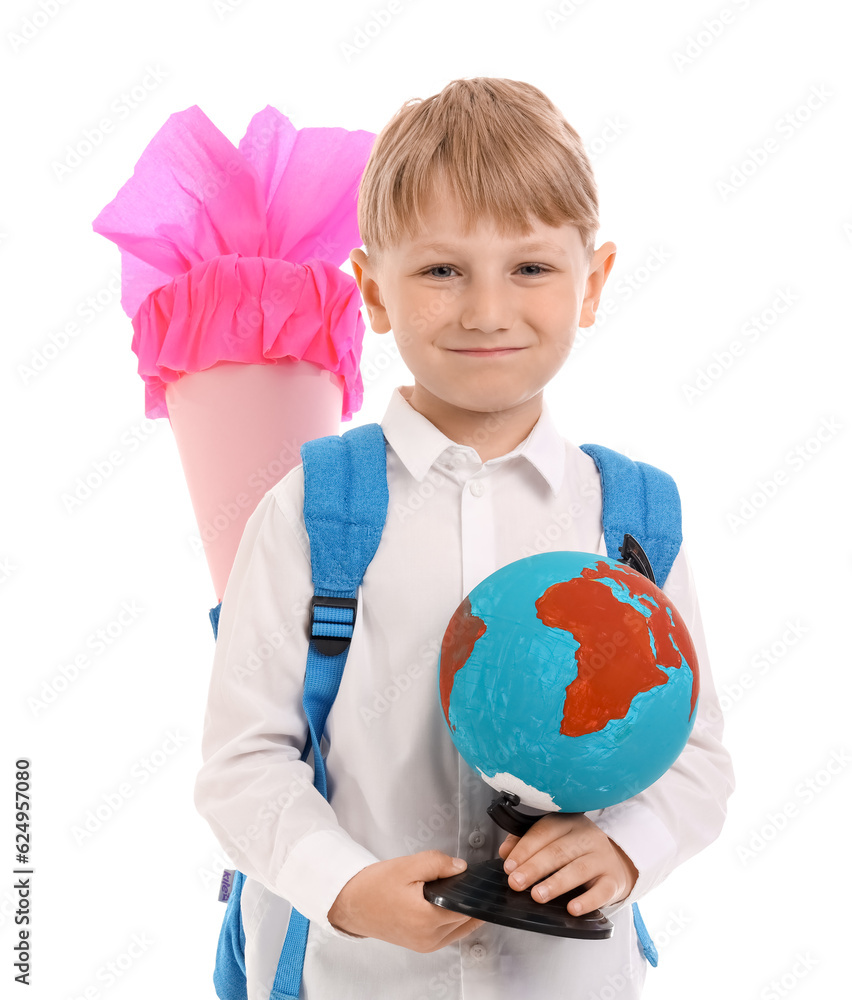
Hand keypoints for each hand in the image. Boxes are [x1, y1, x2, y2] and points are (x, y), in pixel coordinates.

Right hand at [327, 850, 484, 951]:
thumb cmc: (375, 886)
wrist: (351, 904)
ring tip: (454, 887)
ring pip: (460, 927)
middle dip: (468, 897)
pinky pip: (449, 933)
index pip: (467, 905)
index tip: (478, 876)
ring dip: (462, 909)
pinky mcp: (422, 946)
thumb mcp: (406, 866)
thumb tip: (462, 868)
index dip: (474, 888)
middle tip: (462, 877)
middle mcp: (430, 937)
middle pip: (466, 917)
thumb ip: (437, 863)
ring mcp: (426, 944)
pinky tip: (447, 902)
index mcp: (428, 917)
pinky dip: (453, 918)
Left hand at [497, 813, 638, 914]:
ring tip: (537, 895)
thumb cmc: (576, 852)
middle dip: (534, 868)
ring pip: (578, 869)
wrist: (615, 863)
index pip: (544, 831)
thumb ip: (527, 843)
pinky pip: (601, 892)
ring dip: (555, 884)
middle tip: (516, 882)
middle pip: (558, 851)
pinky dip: (586, 901)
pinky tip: (572, 909)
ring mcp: (602, 858)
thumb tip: (505, 852)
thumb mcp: (553, 840)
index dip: (524, 848)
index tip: (509, 866)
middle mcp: (587, 837)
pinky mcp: (613, 881)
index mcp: (568, 823)